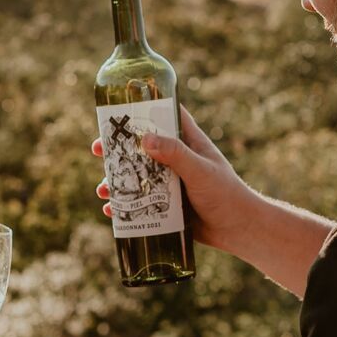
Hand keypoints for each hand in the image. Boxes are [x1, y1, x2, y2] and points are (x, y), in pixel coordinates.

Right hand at [94, 105, 254, 254]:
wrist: (239, 230)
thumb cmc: (226, 194)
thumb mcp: (200, 171)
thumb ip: (175, 154)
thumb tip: (144, 139)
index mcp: (187, 142)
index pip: (164, 115)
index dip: (142, 108)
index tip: (118, 105)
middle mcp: (176, 159)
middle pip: (140, 147)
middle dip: (116, 148)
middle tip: (96, 149)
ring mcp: (169, 183)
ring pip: (135, 176)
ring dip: (115, 181)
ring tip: (103, 189)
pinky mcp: (166, 206)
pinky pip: (139, 203)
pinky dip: (123, 206)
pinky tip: (110, 211)